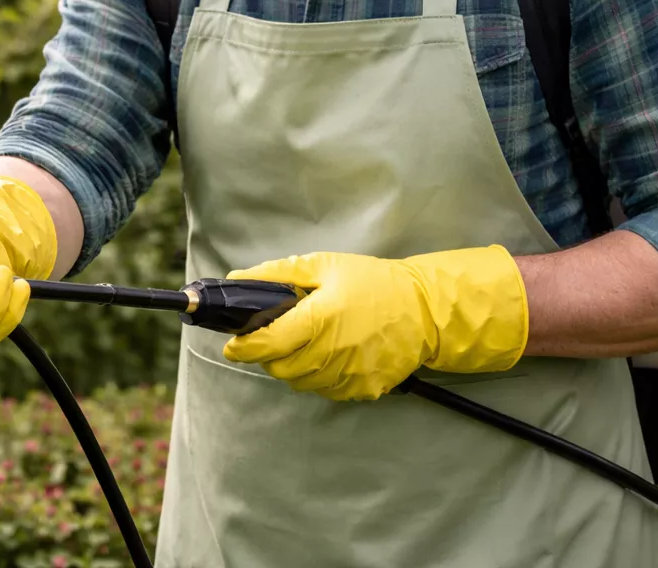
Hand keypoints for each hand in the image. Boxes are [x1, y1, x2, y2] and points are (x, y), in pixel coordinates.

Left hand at [221, 246, 527, 400]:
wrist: (424, 310)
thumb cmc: (372, 282)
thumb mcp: (323, 265)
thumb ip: (276, 273)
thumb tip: (236, 278)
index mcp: (320, 318)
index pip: (267, 343)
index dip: (243, 346)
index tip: (233, 344)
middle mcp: (333, 352)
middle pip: (279, 368)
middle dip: (269, 354)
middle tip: (278, 335)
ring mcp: (350, 375)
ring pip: (300, 382)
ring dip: (294, 366)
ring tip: (309, 342)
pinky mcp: (364, 389)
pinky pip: (326, 391)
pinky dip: (319, 376)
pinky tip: (332, 354)